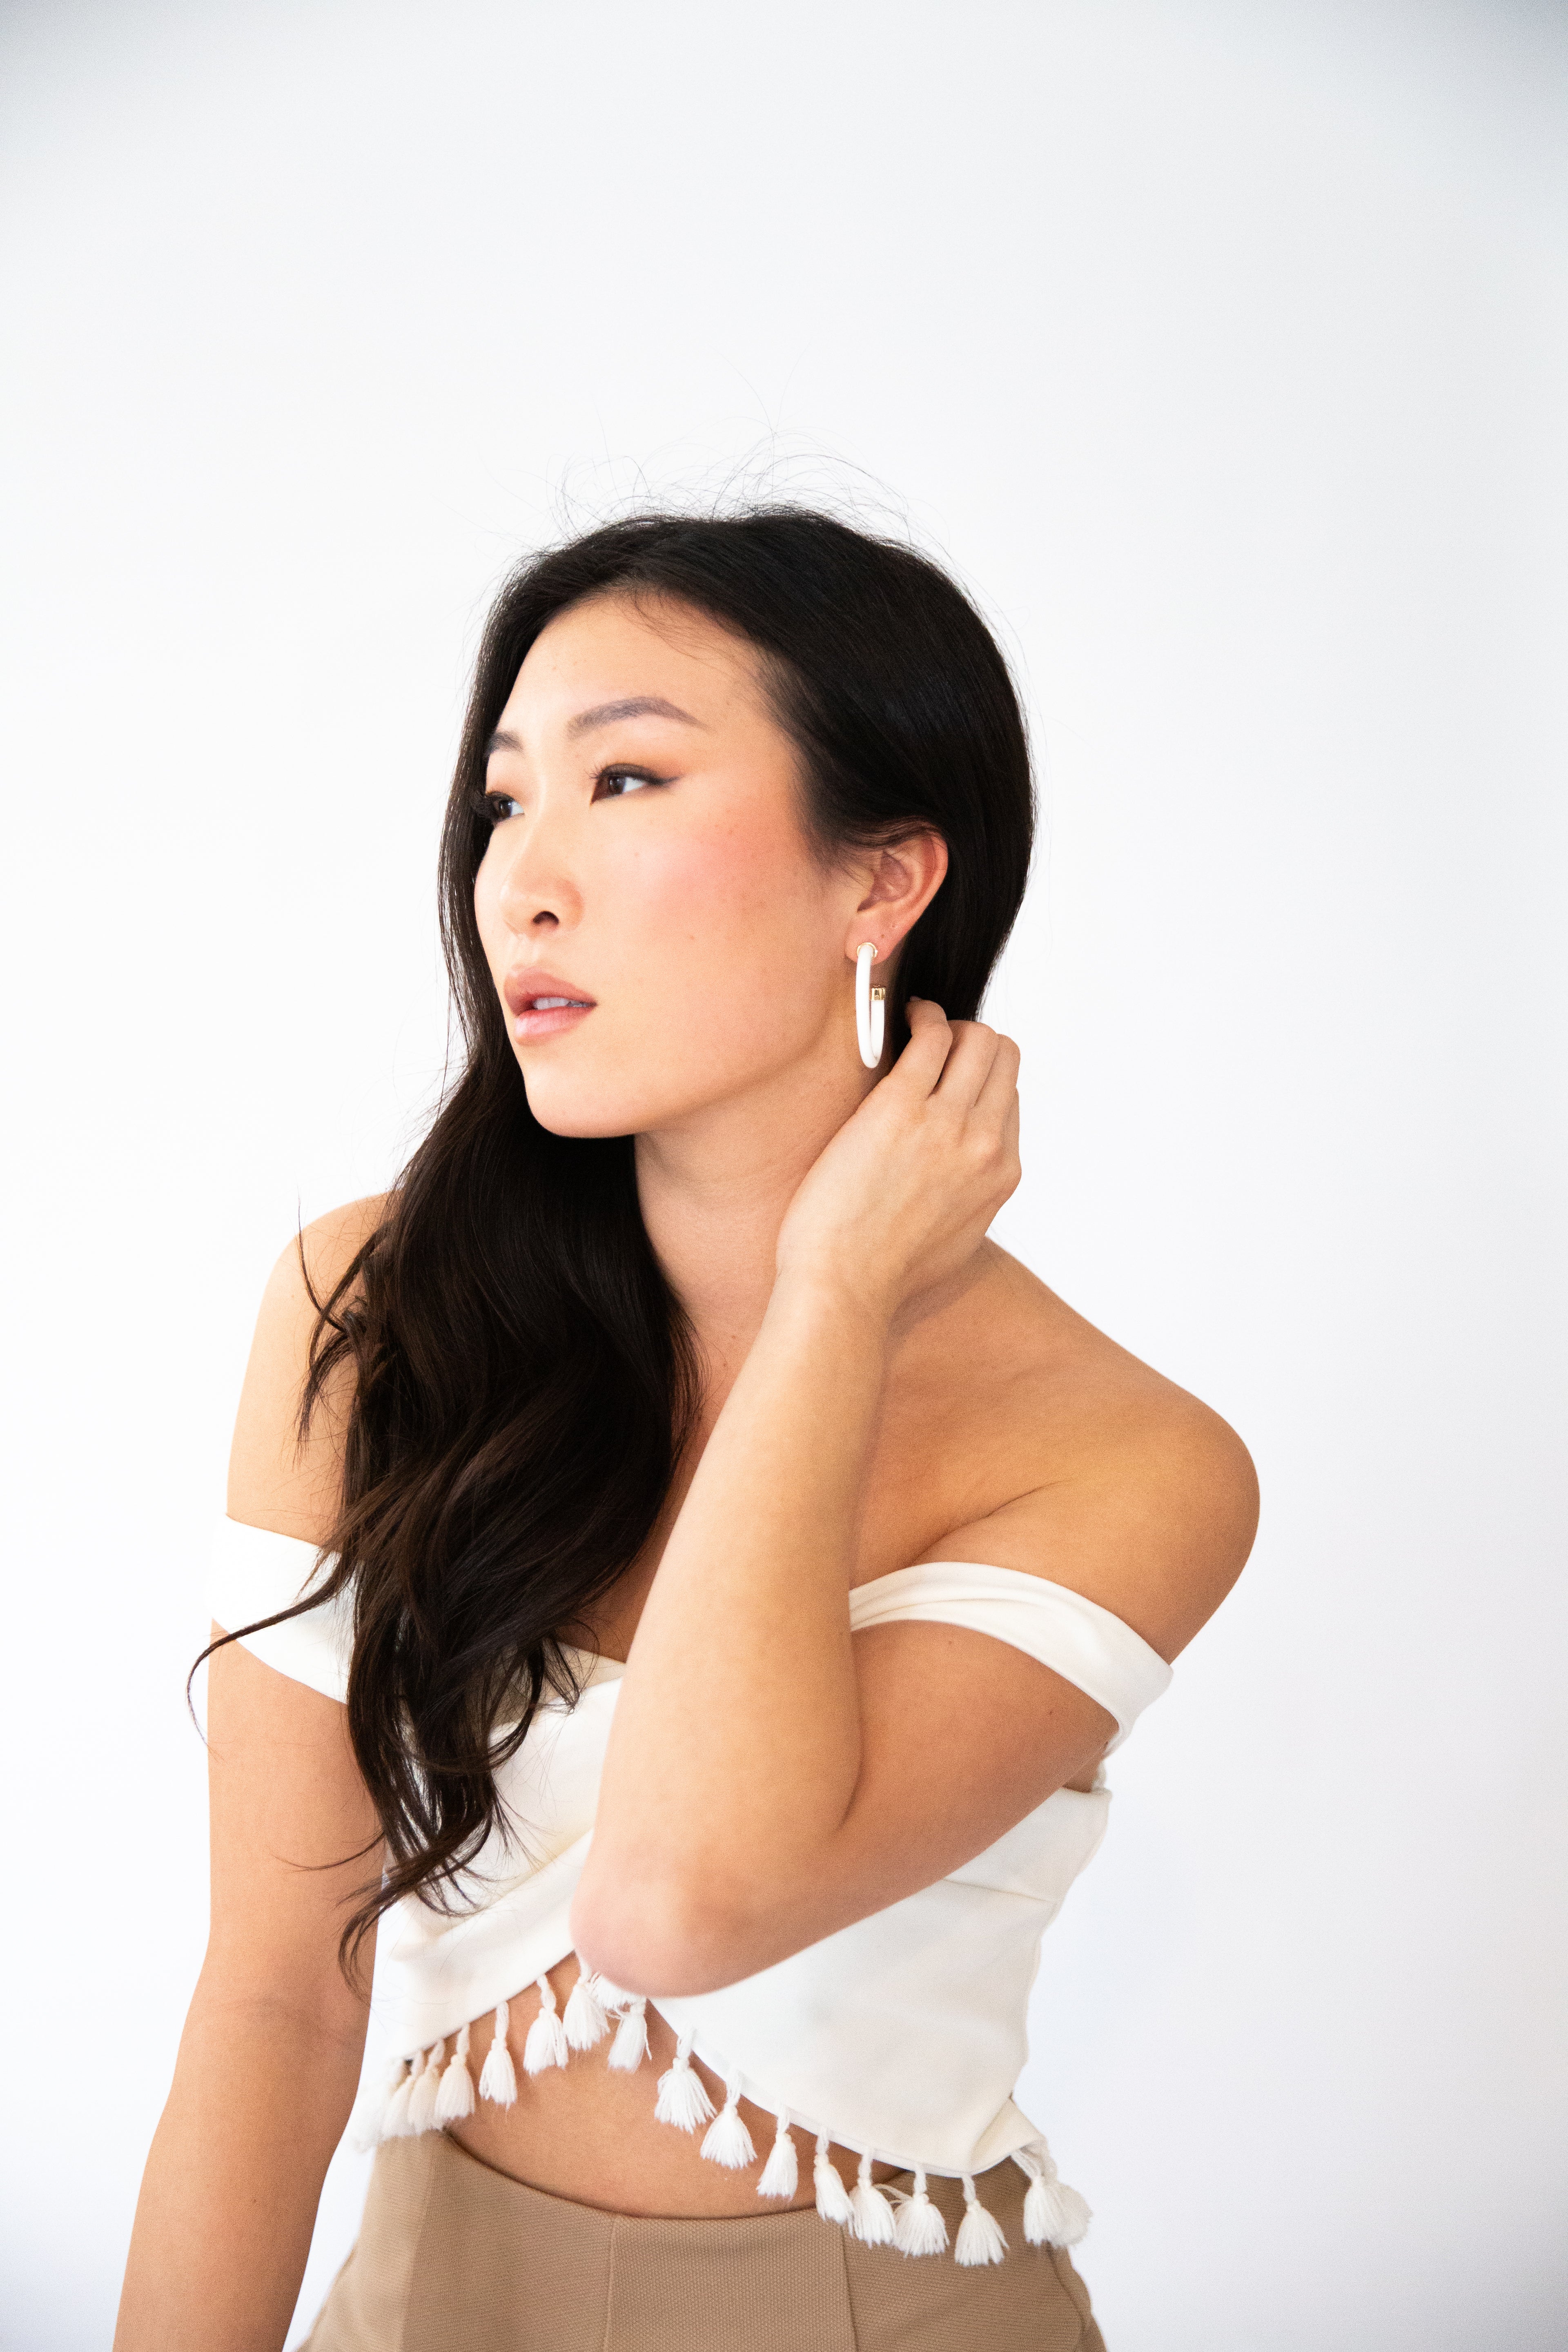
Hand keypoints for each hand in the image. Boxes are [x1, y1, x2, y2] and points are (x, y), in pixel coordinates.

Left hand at [774, 1000, 1021, 1323]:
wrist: (845, 1286)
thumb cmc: (883, 1270)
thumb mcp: (956, 1236)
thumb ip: (971, 1193)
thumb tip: (963, 1170)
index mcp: (1002, 1174)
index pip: (1009, 1097)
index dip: (980, 1078)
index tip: (951, 1073)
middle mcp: (988, 1143)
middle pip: (1004, 1058)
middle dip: (972, 1041)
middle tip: (936, 1043)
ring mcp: (949, 1123)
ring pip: (978, 1038)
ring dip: (950, 1023)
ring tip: (918, 1022)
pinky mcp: (902, 1106)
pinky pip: (931, 1035)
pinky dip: (922, 1015)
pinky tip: (903, 1015)